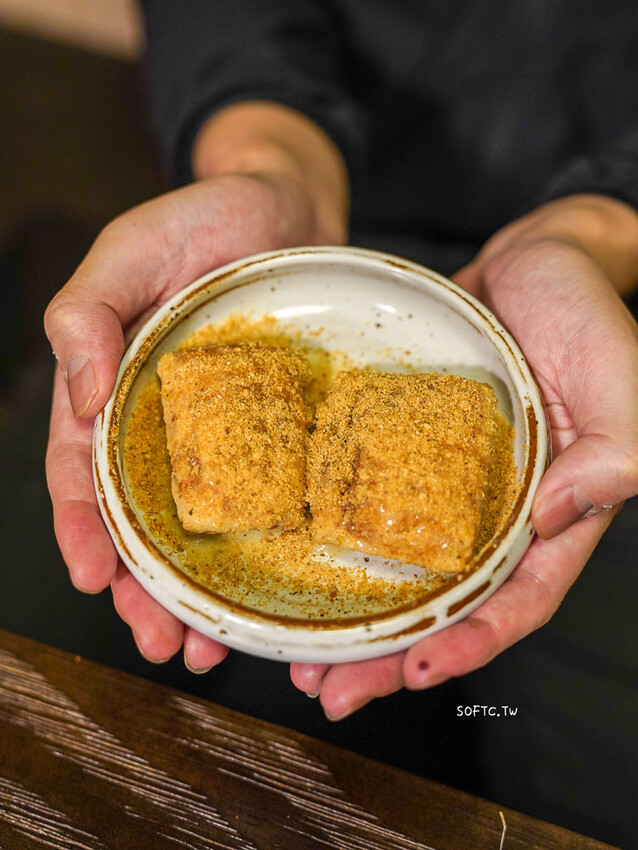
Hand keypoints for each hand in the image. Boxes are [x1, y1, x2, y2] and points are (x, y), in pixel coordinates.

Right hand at [45, 172, 334, 669]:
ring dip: (196, 592)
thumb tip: (79, 393)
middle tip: (158, 642)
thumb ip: (87, 313)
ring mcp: (226, 432)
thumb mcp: (130, 249)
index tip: (92, 579)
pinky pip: (268, 495)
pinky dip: (260, 549)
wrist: (291, 203)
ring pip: (200, 527)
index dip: (83, 528)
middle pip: (141, 521)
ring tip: (204, 646)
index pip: (85, 471)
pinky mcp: (281, 429)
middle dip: (142, 588)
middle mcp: (166, 423)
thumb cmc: (204, 218)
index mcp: (116, 387)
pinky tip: (265, 592)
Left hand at [290, 196, 637, 718]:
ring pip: (401, 569)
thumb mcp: (620, 377)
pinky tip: (296, 561)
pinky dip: (341, 542)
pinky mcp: (410, 450)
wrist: (533, 259)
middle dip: (390, 656)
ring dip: (355, 618)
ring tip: (301, 657)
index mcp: (553, 512)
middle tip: (329, 691)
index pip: (516, 600)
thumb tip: (554, 519)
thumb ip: (613, 453)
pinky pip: (373, 504)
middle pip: (444, 604)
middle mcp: (497, 512)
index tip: (415, 672)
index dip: (470, 643)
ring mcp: (450, 484)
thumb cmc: (586, 310)